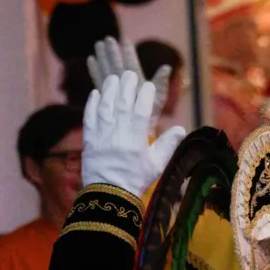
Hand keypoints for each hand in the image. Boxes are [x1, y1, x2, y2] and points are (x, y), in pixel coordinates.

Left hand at [82, 40, 187, 193]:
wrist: (109, 195)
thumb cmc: (135, 180)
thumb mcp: (156, 165)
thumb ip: (168, 145)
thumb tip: (180, 128)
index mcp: (136, 140)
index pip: (141, 111)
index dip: (145, 96)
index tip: (148, 85)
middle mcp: (117, 135)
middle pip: (122, 104)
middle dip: (126, 86)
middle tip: (130, 74)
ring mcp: (101, 136)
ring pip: (104, 107)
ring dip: (108, 90)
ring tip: (113, 78)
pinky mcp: (89, 140)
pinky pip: (89, 118)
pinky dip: (91, 104)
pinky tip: (95, 93)